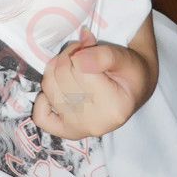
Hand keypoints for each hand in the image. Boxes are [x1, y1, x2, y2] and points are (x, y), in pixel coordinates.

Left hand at [31, 26, 157, 139]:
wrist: (134, 89)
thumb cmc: (130, 73)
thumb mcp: (124, 59)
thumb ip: (102, 56)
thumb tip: (77, 57)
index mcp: (114, 107)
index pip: (80, 69)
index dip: (78, 50)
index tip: (88, 45)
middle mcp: (95, 123)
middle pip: (62, 77)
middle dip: (67, 57)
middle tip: (79, 52)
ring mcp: (79, 130)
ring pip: (50, 89)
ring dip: (55, 70)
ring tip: (70, 64)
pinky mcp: (67, 131)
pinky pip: (42, 117)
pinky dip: (42, 100)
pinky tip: (55, 88)